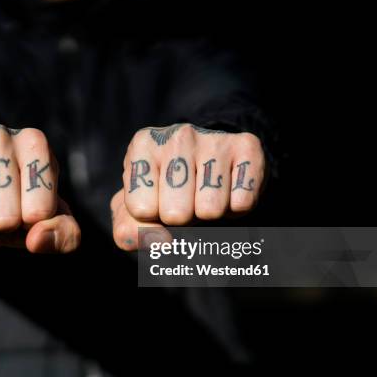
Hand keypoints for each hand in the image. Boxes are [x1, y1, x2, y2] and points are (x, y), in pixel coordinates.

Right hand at [0, 125, 80, 253]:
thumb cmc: (16, 203)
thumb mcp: (49, 221)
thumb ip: (64, 234)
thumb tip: (37, 240)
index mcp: (35, 144)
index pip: (40, 212)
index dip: (29, 224)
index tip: (25, 208)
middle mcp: (0, 135)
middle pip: (5, 217)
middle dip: (0, 226)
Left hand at [111, 123, 264, 249]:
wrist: (209, 164)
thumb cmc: (164, 190)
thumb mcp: (134, 208)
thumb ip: (128, 229)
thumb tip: (157, 240)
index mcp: (143, 144)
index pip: (142, 210)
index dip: (151, 217)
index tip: (155, 200)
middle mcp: (178, 135)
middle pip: (176, 213)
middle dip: (181, 218)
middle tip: (183, 201)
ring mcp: (214, 138)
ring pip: (210, 210)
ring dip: (208, 214)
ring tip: (203, 195)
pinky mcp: (248, 147)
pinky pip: (242, 203)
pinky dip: (235, 209)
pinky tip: (227, 190)